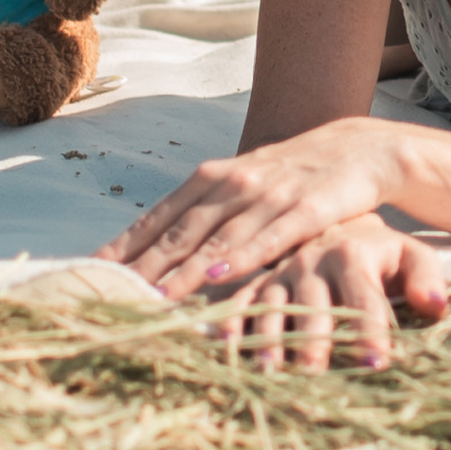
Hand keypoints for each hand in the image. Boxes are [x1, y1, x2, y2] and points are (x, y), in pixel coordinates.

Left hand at [96, 116, 406, 298]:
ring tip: (152, 299)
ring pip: (217, 238)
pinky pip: (269, 238)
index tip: (89, 273)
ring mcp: (271, 194)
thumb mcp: (246, 186)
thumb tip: (158, 251)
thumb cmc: (295, 175)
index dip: (125, 246)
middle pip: (179, 230)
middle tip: (108, 296)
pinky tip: (216, 276)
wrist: (361, 149)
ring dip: (182, 271)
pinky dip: (240, 257)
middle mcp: (235, 182)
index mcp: (214, 176)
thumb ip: (206, 213)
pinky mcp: (308, 209)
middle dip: (142, 266)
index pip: (159, 217)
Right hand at [221, 214, 448, 371]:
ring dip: (270, 338)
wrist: (337, 210)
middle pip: (314, 305)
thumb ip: (427, 276)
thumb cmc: (379, 250)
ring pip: (271, 305)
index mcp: (352, 252)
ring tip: (270, 372)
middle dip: (315, 341)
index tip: (377, 362)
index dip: (371, 329)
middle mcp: (312, 259)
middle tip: (315, 375)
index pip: (364, 295)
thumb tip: (436, 306)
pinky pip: (239, 300)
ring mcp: (281, 269)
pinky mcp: (258, 278)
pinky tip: (223, 347)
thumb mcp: (410, 253)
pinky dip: (230, 323)